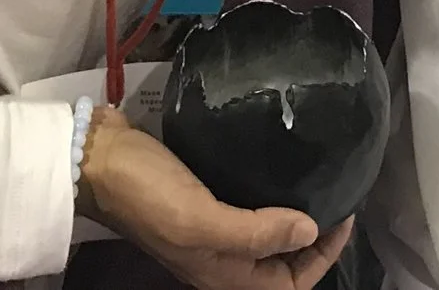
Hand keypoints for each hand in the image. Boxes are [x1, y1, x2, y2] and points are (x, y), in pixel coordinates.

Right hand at [79, 111, 350, 289]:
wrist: (96, 161)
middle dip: (313, 241)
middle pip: (280, 266)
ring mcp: (207, 230)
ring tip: (314, 183)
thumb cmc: (149, 193)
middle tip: (335, 198)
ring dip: (292, 219)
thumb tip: (309, 230)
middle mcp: (219, 259)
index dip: (323, 257)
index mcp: (223, 274)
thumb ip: (257, 232)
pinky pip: (245, 209)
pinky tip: (275, 171)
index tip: (343, 215)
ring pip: (264, 237)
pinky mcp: (198, 199)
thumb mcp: (203, 219)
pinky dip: (267, 198)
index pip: (291, 285)